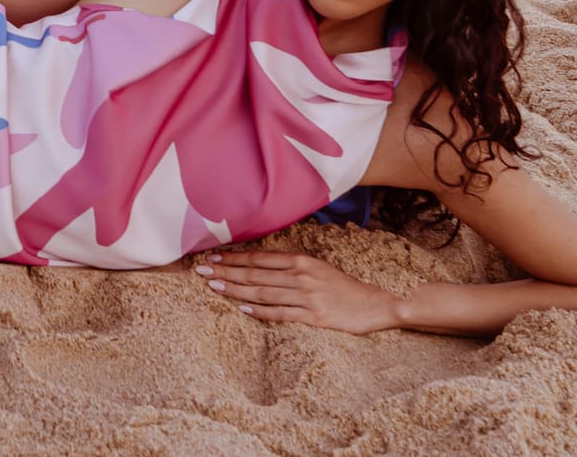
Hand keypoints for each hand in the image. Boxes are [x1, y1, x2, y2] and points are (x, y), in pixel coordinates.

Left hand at [193, 251, 401, 334]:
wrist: (375, 305)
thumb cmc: (342, 286)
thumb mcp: (317, 267)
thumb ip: (290, 266)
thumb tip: (258, 265)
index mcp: (301, 261)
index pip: (259, 258)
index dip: (234, 258)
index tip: (212, 258)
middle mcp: (301, 276)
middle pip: (255, 275)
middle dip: (226, 272)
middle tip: (201, 271)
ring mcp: (306, 297)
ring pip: (263, 293)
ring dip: (236, 290)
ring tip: (213, 287)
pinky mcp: (314, 317)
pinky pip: (281, 314)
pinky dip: (260, 312)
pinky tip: (242, 310)